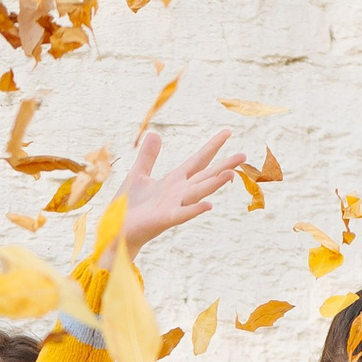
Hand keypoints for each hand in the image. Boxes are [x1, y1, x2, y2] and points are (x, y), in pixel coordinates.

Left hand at [106, 129, 245, 261]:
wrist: (117, 229)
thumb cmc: (128, 205)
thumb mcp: (138, 174)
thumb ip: (148, 156)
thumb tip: (155, 134)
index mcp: (174, 180)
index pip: (198, 160)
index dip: (212, 146)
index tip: (227, 132)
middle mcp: (178, 192)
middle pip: (205, 175)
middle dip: (224, 166)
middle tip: (243, 155)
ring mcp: (173, 205)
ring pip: (198, 192)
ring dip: (214, 184)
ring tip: (232, 174)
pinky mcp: (164, 219)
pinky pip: (182, 214)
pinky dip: (194, 209)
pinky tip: (209, 205)